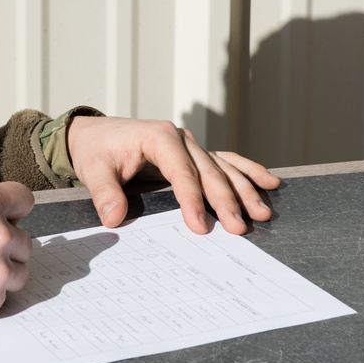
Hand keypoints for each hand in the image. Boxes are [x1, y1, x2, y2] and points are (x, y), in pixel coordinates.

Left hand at [67, 116, 280, 234]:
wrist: (95, 134)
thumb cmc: (96, 150)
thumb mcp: (93, 169)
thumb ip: (105, 192)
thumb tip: (114, 218)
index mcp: (158, 136)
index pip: (181, 172)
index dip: (192, 199)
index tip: (200, 226)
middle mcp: (180, 138)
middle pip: (208, 172)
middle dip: (225, 200)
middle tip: (239, 228)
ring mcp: (190, 145)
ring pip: (223, 168)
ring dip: (244, 190)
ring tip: (262, 212)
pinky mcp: (193, 154)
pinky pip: (225, 162)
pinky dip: (247, 172)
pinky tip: (270, 182)